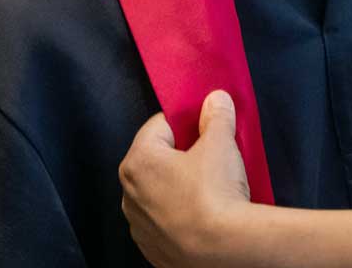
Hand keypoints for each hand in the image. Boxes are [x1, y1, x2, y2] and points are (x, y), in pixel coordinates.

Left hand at [120, 90, 252, 267]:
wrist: (222, 249)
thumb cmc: (213, 195)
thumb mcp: (221, 143)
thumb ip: (216, 116)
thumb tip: (215, 101)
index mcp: (138, 161)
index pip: (160, 124)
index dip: (186, 120)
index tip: (204, 123)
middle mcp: (129, 193)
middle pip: (158, 158)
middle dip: (183, 153)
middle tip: (212, 154)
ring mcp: (139, 224)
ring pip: (161, 190)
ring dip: (180, 184)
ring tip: (211, 186)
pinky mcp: (153, 247)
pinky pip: (165, 218)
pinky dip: (181, 212)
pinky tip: (205, 211)